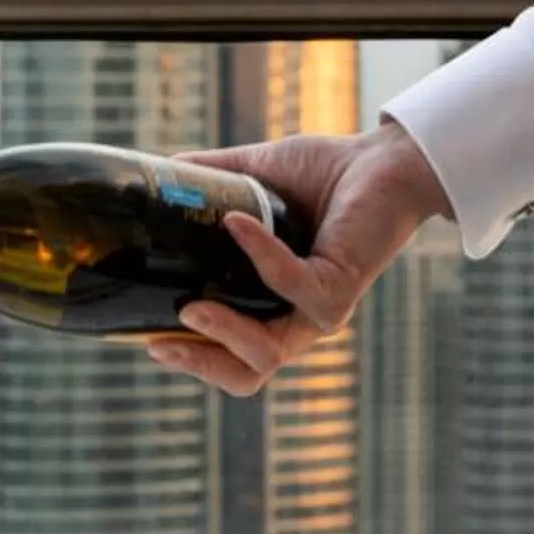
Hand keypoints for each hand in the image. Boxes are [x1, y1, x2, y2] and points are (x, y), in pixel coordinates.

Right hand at [147, 124, 453, 397]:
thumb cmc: (326, 174)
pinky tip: (236, 221)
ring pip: (266, 353)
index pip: (228, 355)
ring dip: (223, 334)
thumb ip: (206, 179)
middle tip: (161, 342)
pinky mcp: (338, 288)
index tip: (148, 340)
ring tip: (191, 307)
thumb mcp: (252, 176)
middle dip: (199, 365)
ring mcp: (319, 310)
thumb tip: (157, 170)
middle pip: (244, 373)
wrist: (385, 160)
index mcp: (270, 304)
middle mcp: (295, 317)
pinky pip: (289, 282)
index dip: (190, 358)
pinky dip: (258, 253)